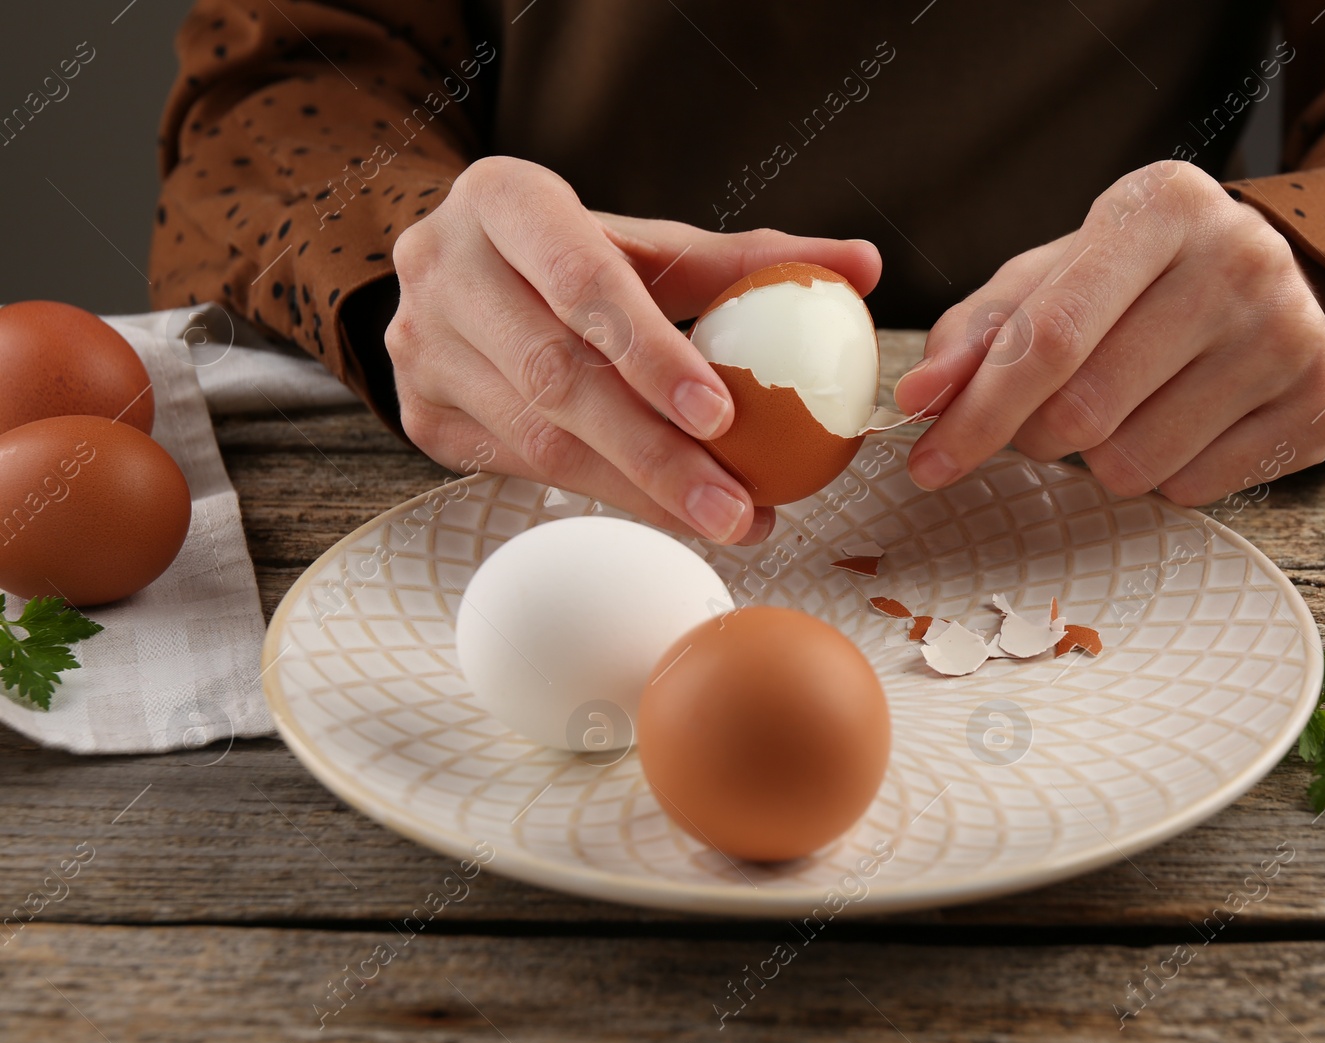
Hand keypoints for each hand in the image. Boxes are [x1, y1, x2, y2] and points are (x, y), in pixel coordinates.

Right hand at [386, 156, 880, 543]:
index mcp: (502, 198)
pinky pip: (524, 470)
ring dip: (639, 492)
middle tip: (738, 506)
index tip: (724, 416)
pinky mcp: (422, 413)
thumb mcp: (648, 245)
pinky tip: (665, 511)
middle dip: (657, 455)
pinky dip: (603, 495)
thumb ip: (748, 259)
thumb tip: (862, 265)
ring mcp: (420, 347)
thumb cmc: (575, 253)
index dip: (651, 352)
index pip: (581, 279)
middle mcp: (443, 268)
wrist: (458, 273)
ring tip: (725, 518)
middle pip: (560, 378)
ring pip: (541, 440)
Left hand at [894, 160, 1324, 505]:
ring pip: (1135, 464)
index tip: (927, 463)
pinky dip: (1163, 474)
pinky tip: (1181, 421)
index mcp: (1164, 205)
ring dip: (1099, 459)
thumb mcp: (1048, 277)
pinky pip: (1194, 489)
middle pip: (1085, 412)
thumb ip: (975, 334)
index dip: (977, 414)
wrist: (1267, 278)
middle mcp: (1244, 258)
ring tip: (1124, 407)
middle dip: (1037, 435)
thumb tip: (918, 400)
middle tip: (1048, 414)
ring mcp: (1297, 332)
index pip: (1050, 338)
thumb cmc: (1131, 281)